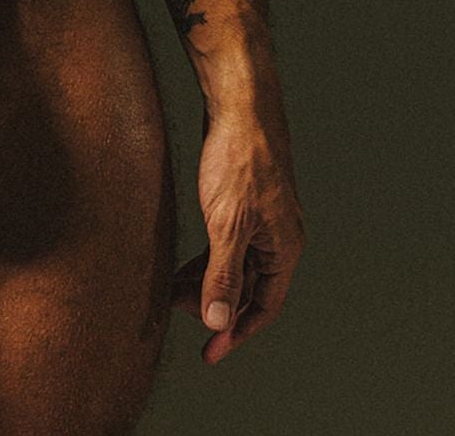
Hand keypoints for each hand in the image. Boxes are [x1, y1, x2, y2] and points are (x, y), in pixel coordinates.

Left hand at [171, 99, 304, 362]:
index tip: (209, 353)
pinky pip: (227, 243)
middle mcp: (277, 237)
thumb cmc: (239, 157)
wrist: (238, 101)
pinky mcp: (242, 200)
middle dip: (214, 303)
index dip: (235, 332)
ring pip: (235, 265)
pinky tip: (183, 262)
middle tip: (175, 308)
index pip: (262, 307)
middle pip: (247, 288)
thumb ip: (223, 274)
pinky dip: (207, 257)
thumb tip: (218, 321)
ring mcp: (261, 218)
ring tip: (171, 289)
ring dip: (207, 281)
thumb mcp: (226, 223)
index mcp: (284, 248)